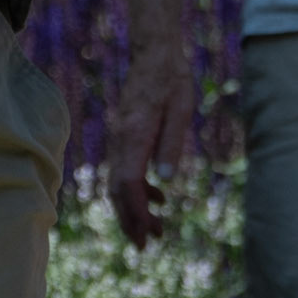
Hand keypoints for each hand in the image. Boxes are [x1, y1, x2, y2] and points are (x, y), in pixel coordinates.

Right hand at [108, 49, 195, 248]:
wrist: (154, 51)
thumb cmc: (171, 77)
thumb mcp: (180, 108)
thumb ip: (172, 143)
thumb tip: (165, 181)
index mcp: (134, 133)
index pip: (127, 183)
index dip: (136, 212)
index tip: (147, 235)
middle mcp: (120, 138)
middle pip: (117, 189)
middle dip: (130, 220)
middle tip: (146, 247)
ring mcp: (119, 137)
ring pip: (117, 182)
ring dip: (132, 209)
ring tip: (153, 231)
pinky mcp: (124, 135)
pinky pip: (123, 169)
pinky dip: (136, 190)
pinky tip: (158, 197)